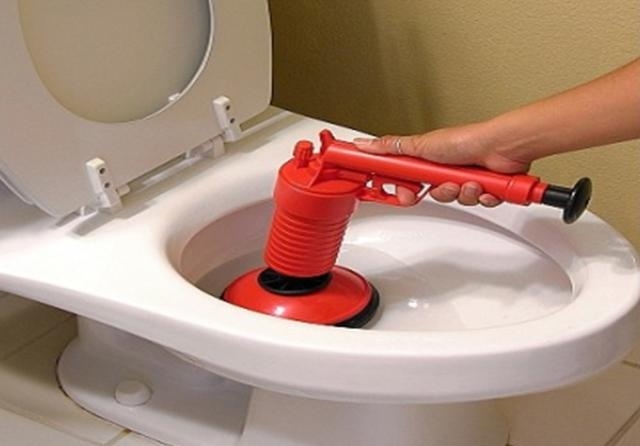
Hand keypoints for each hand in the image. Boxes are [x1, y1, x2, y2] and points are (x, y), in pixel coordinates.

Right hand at [354, 123, 531, 205]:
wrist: (501, 147)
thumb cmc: (466, 139)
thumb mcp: (421, 144)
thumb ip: (391, 147)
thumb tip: (364, 145)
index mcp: (428, 160)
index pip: (408, 181)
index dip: (406, 190)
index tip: (406, 193)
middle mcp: (446, 170)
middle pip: (432, 195)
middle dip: (441, 193)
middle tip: (445, 185)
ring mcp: (464, 179)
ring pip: (455, 200)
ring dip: (463, 193)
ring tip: (470, 181)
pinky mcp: (484, 189)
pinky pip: (477, 204)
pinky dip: (482, 196)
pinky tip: (485, 185)